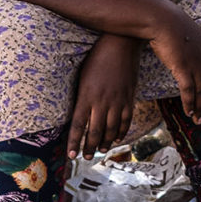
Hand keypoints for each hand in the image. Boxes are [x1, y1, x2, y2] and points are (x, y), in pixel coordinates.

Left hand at [70, 34, 137, 158]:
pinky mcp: (129, 98)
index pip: (77, 125)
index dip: (73, 142)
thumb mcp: (82, 75)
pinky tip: (116, 138)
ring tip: (100, 151)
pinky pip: (125, 120)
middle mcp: (101, 101)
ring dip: (104, 143)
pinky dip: (121, 132)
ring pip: (110, 129)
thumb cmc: (97, 57)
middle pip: (94, 131)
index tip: (70, 155)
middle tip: (85, 157)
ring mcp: (117, 101)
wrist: (121, 44)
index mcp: (86, 95)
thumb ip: (82, 96)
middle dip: (89, 147)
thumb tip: (78, 113)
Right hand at [145, 8, 200, 126]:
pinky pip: (189, 91)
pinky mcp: (183, 68)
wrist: (162, 19)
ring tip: (200, 122)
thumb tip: (191, 51)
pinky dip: (190, 104)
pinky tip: (189, 112)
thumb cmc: (171, 24)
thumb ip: (194, 46)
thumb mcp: (190, 34)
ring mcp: (196, 64)